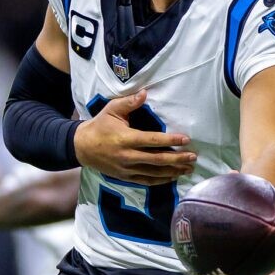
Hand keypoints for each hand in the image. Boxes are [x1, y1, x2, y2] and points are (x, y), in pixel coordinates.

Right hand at [73, 89, 195, 184]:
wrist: (82, 147)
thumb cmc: (99, 126)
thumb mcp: (111, 110)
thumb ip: (129, 102)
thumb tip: (144, 93)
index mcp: (125, 138)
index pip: (152, 140)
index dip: (170, 140)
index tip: (186, 139)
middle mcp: (127, 156)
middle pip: (157, 160)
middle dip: (177, 159)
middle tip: (193, 157)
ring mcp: (127, 169)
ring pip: (154, 173)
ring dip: (173, 171)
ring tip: (189, 169)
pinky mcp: (125, 177)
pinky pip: (147, 181)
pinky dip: (161, 180)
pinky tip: (173, 177)